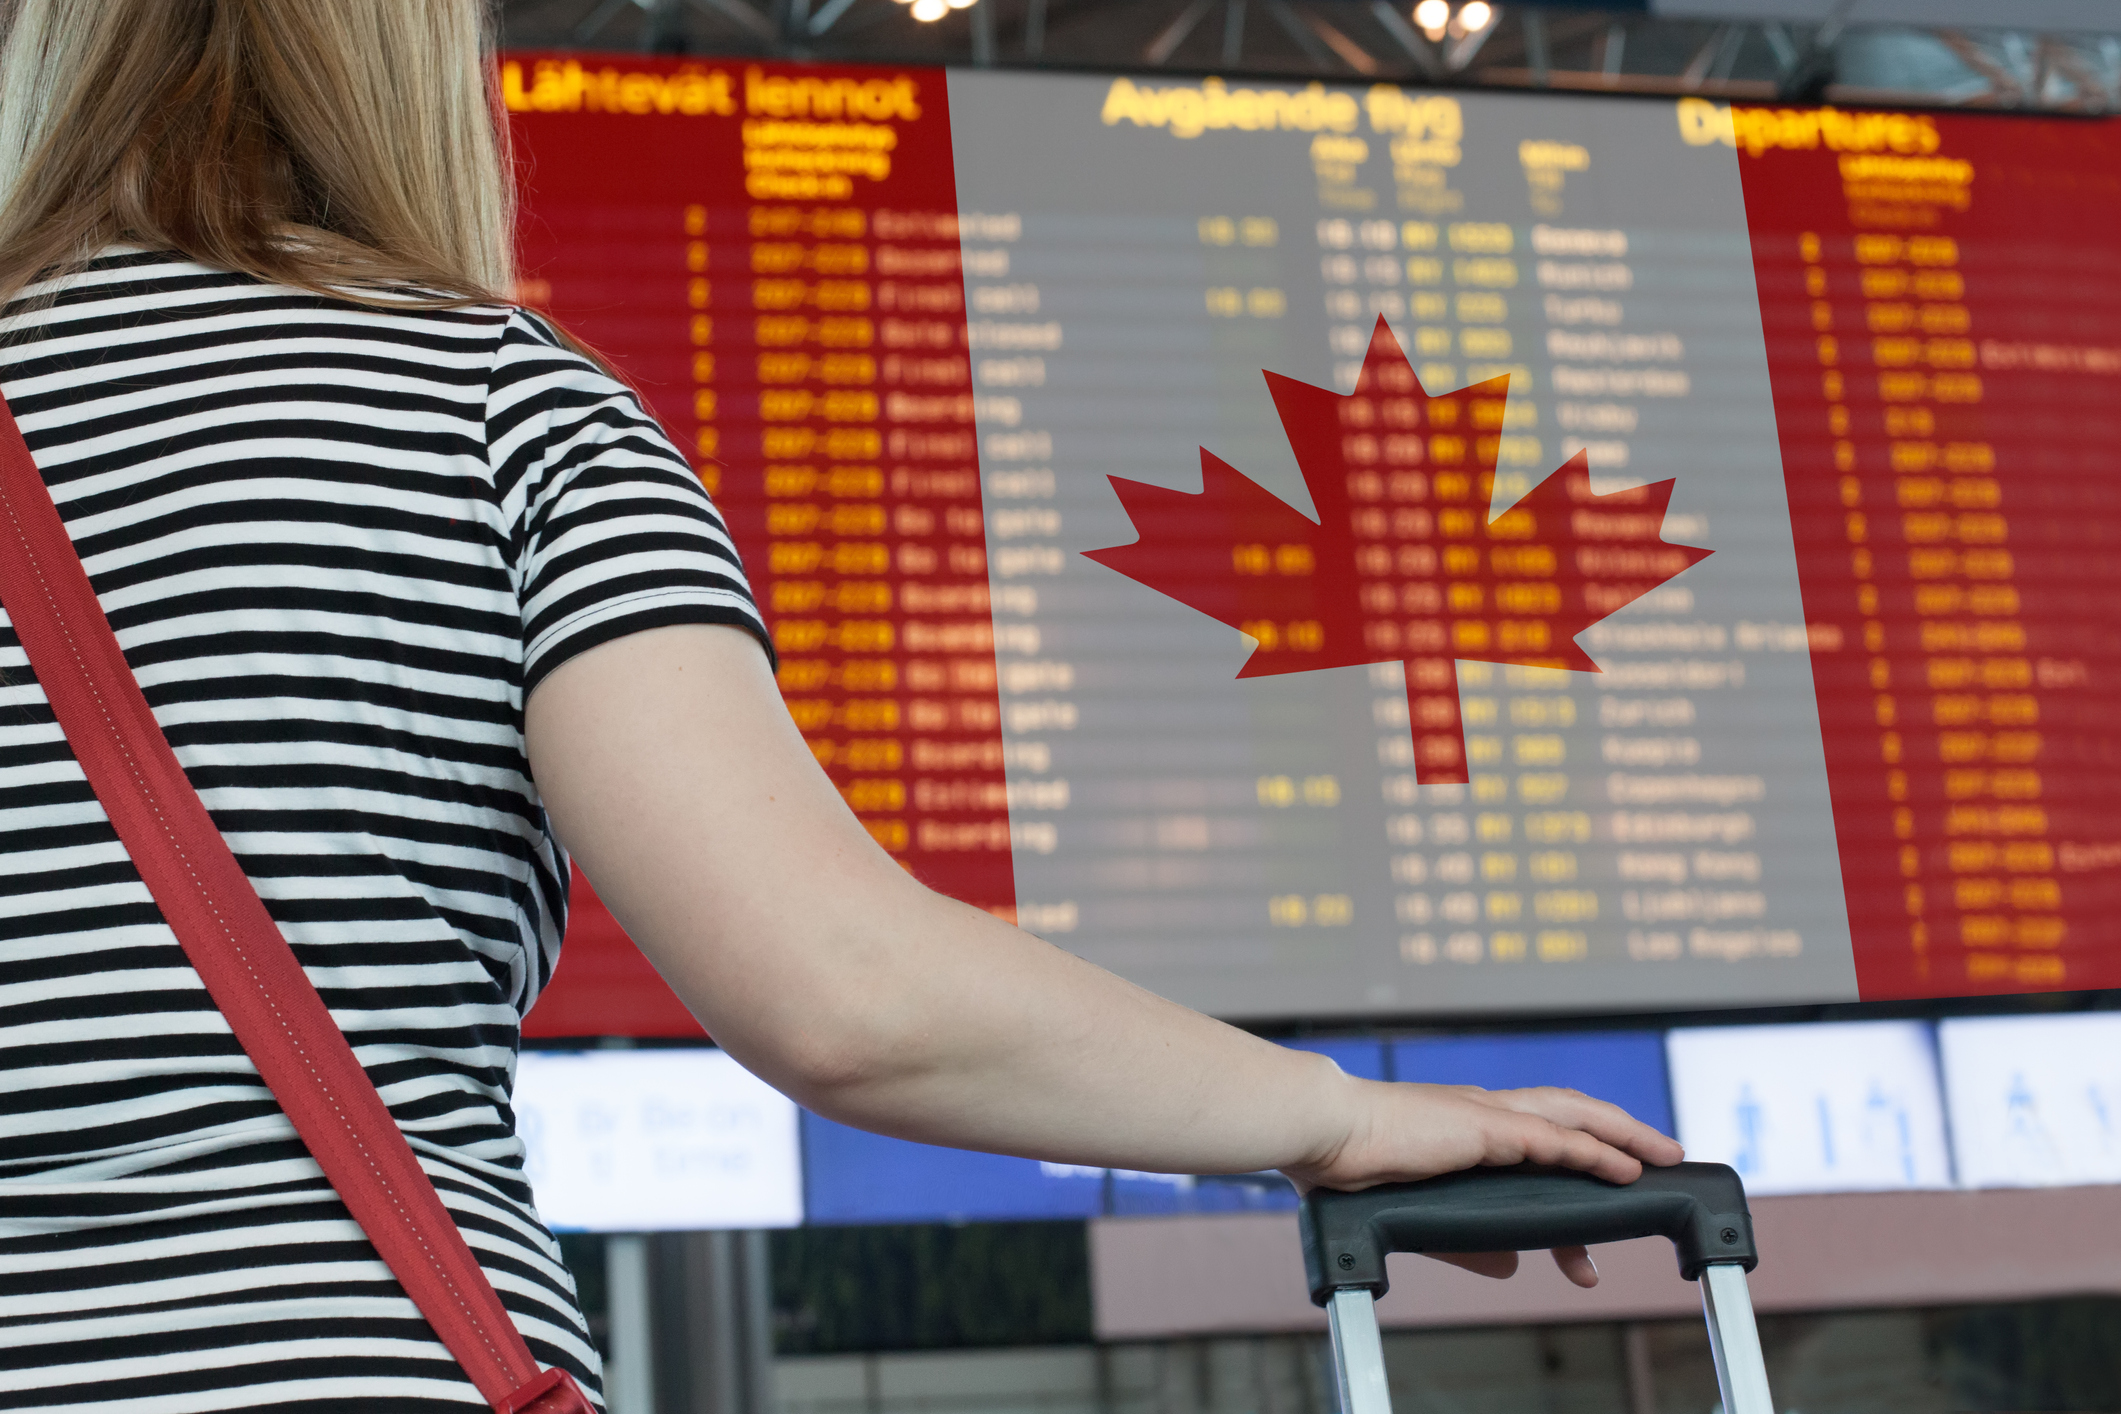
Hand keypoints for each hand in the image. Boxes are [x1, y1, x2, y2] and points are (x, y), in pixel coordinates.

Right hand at [1278, 1080, 1684, 1287]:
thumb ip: (1471, 1242)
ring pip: (1574, 1116)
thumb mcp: (1423, 1214)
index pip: (1540, 1147)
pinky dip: (1594, 1151)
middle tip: (1664, 1161)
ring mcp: (1488, 1115)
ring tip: (1664, 1154)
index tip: (1591, 1238)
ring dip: (1623, 1134)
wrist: (1323, 1131)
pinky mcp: (1486, 1126)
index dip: (1578, 1181)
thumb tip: (1513, 1266)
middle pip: (1571, 1116)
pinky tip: (1625, 1167)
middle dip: (1621, 1137)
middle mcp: (1486, 1112)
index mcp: (1468, 1127)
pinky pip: (1555, 1138)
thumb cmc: (1349, 1165)